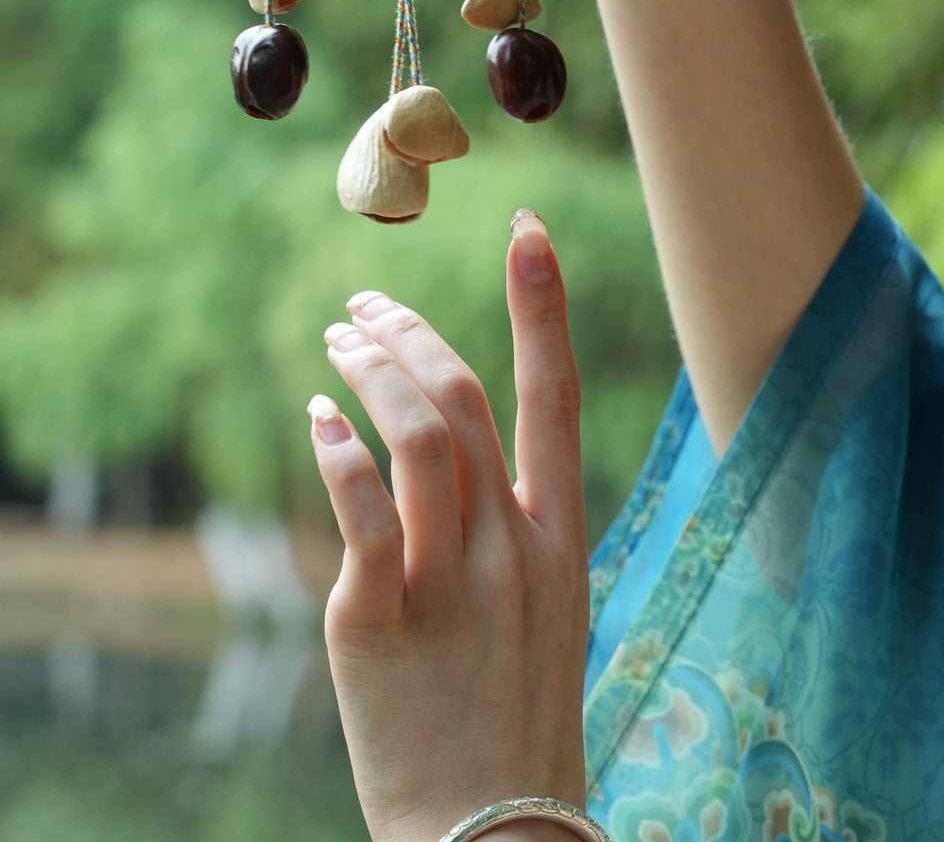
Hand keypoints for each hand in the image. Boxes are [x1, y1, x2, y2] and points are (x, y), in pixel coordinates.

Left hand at [307, 212, 588, 841]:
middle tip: (364, 304)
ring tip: (335, 339)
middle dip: (408, 332)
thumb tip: (420, 434)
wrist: (489, 832)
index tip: (526, 229)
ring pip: (412, 432)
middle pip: (461, 396)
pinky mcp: (378, 616)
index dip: (540, 305)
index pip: (554, 396)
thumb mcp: (538, 607)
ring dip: (368, 367)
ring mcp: (447, 581)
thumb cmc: (509, 713)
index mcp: (561, 541)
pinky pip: (358, 505)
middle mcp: (511, 549)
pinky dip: (335, 445)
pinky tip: (317, 417)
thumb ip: (497, 519)